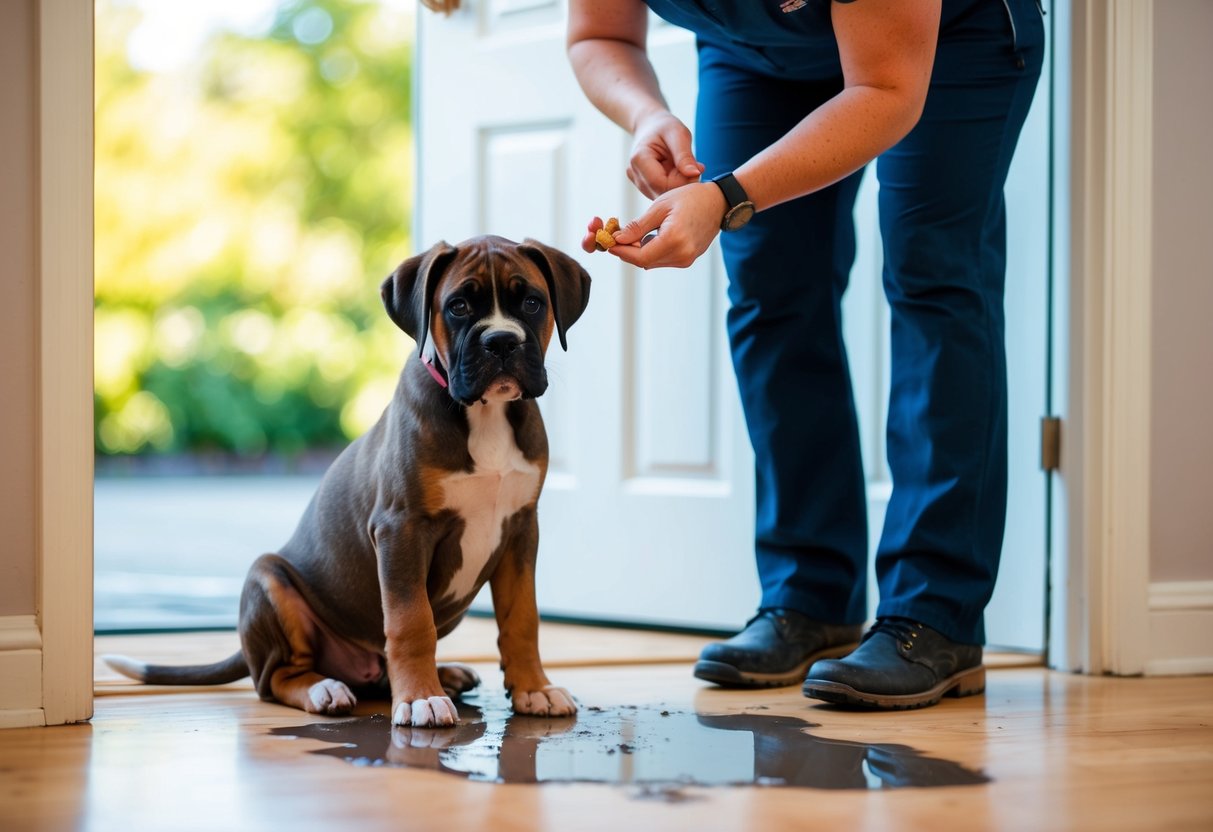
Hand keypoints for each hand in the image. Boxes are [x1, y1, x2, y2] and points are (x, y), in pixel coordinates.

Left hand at [601, 181, 726, 269]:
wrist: (718, 203)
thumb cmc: (689, 198)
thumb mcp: (660, 207)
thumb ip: (638, 227)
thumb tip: (617, 239)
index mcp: (674, 239)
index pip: (640, 256)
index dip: (622, 251)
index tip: (608, 243)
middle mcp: (682, 254)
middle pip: (644, 261)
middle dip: (628, 251)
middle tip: (616, 237)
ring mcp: (686, 260)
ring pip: (652, 262)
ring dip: (639, 251)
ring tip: (632, 234)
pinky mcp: (687, 260)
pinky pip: (662, 259)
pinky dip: (651, 251)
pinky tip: (650, 237)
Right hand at [628, 110, 704, 198]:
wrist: (652, 127)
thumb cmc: (665, 127)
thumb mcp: (678, 134)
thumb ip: (685, 155)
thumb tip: (694, 174)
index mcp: (638, 159)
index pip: (660, 184)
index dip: (681, 182)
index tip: (698, 170)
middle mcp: (635, 174)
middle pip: (662, 192)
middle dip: (682, 183)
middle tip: (696, 167)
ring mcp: (639, 183)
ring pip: (664, 195)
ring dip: (679, 185)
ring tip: (685, 167)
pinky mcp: (646, 188)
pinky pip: (664, 193)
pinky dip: (675, 185)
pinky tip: (678, 172)